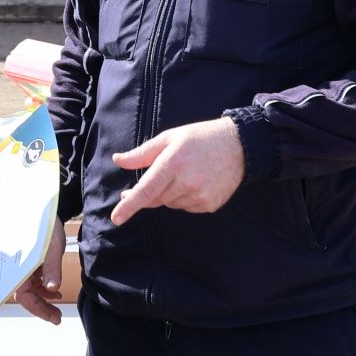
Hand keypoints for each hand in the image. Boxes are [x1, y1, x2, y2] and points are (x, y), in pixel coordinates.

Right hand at [11, 219, 65, 324]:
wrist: (47, 212)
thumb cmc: (47, 226)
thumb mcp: (52, 247)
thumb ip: (52, 267)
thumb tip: (53, 288)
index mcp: (18, 267)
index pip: (23, 296)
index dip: (38, 309)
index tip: (53, 318)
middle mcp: (17, 270)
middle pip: (26, 296)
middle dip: (41, 309)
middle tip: (57, 319)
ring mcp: (23, 268)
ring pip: (30, 292)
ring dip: (43, 301)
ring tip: (57, 310)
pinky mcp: (30, 265)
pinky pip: (34, 284)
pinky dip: (44, 290)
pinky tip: (56, 293)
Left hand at [109, 117, 244, 225]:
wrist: (239, 145)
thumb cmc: (200, 138)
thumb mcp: (169, 138)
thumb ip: (142, 153)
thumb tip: (118, 160)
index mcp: (173, 163)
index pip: (146, 190)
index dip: (129, 205)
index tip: (116, 218)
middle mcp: (187, 182)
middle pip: (156, 199)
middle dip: (148, 192)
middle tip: (153, 179)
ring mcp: (200, 196)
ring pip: (170, 204)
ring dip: (169, 193)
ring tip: (185, 173)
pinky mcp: (210, 205)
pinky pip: (186, 207)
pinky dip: (184, 198)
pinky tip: (197, 181)